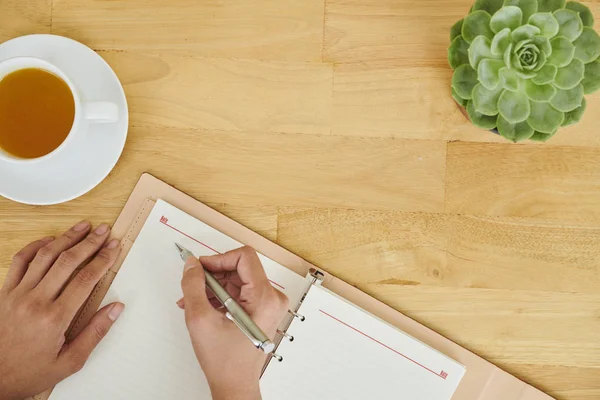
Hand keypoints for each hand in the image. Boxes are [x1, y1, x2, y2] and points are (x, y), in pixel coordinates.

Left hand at [0, 221, 123, 399]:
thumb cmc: (30, 372)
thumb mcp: (70, 361)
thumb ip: (95, 333)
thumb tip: (116, 308)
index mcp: (55, 318)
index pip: (85, 279)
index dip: (103, 260)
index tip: (114, 248)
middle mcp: (35, 301)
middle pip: (68, 261)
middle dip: (90, 243)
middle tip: (104, 231)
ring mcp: (17, 294)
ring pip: (45, 256)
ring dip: (66, 238)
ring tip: (83, 227)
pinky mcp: (4, 293)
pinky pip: (19, 261)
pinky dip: (35, 247)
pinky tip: (50, 240)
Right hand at [179, 247, 288, 399]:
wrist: (235, 384)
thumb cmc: (226, 362)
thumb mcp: (201, 319)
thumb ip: (193, 287)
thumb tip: (192, 265)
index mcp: (264, 298)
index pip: (244, 257)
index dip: (218, 258)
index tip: (201, 266)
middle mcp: (271, 298)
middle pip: (240, 268)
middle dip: (213, 274)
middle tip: (193, 283)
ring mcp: (268, 305)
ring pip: (237, 279)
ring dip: (213, 286)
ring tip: (194, 300)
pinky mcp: (261, 310)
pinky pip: (239, 291)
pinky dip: (220, 295)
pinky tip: (204, 306)